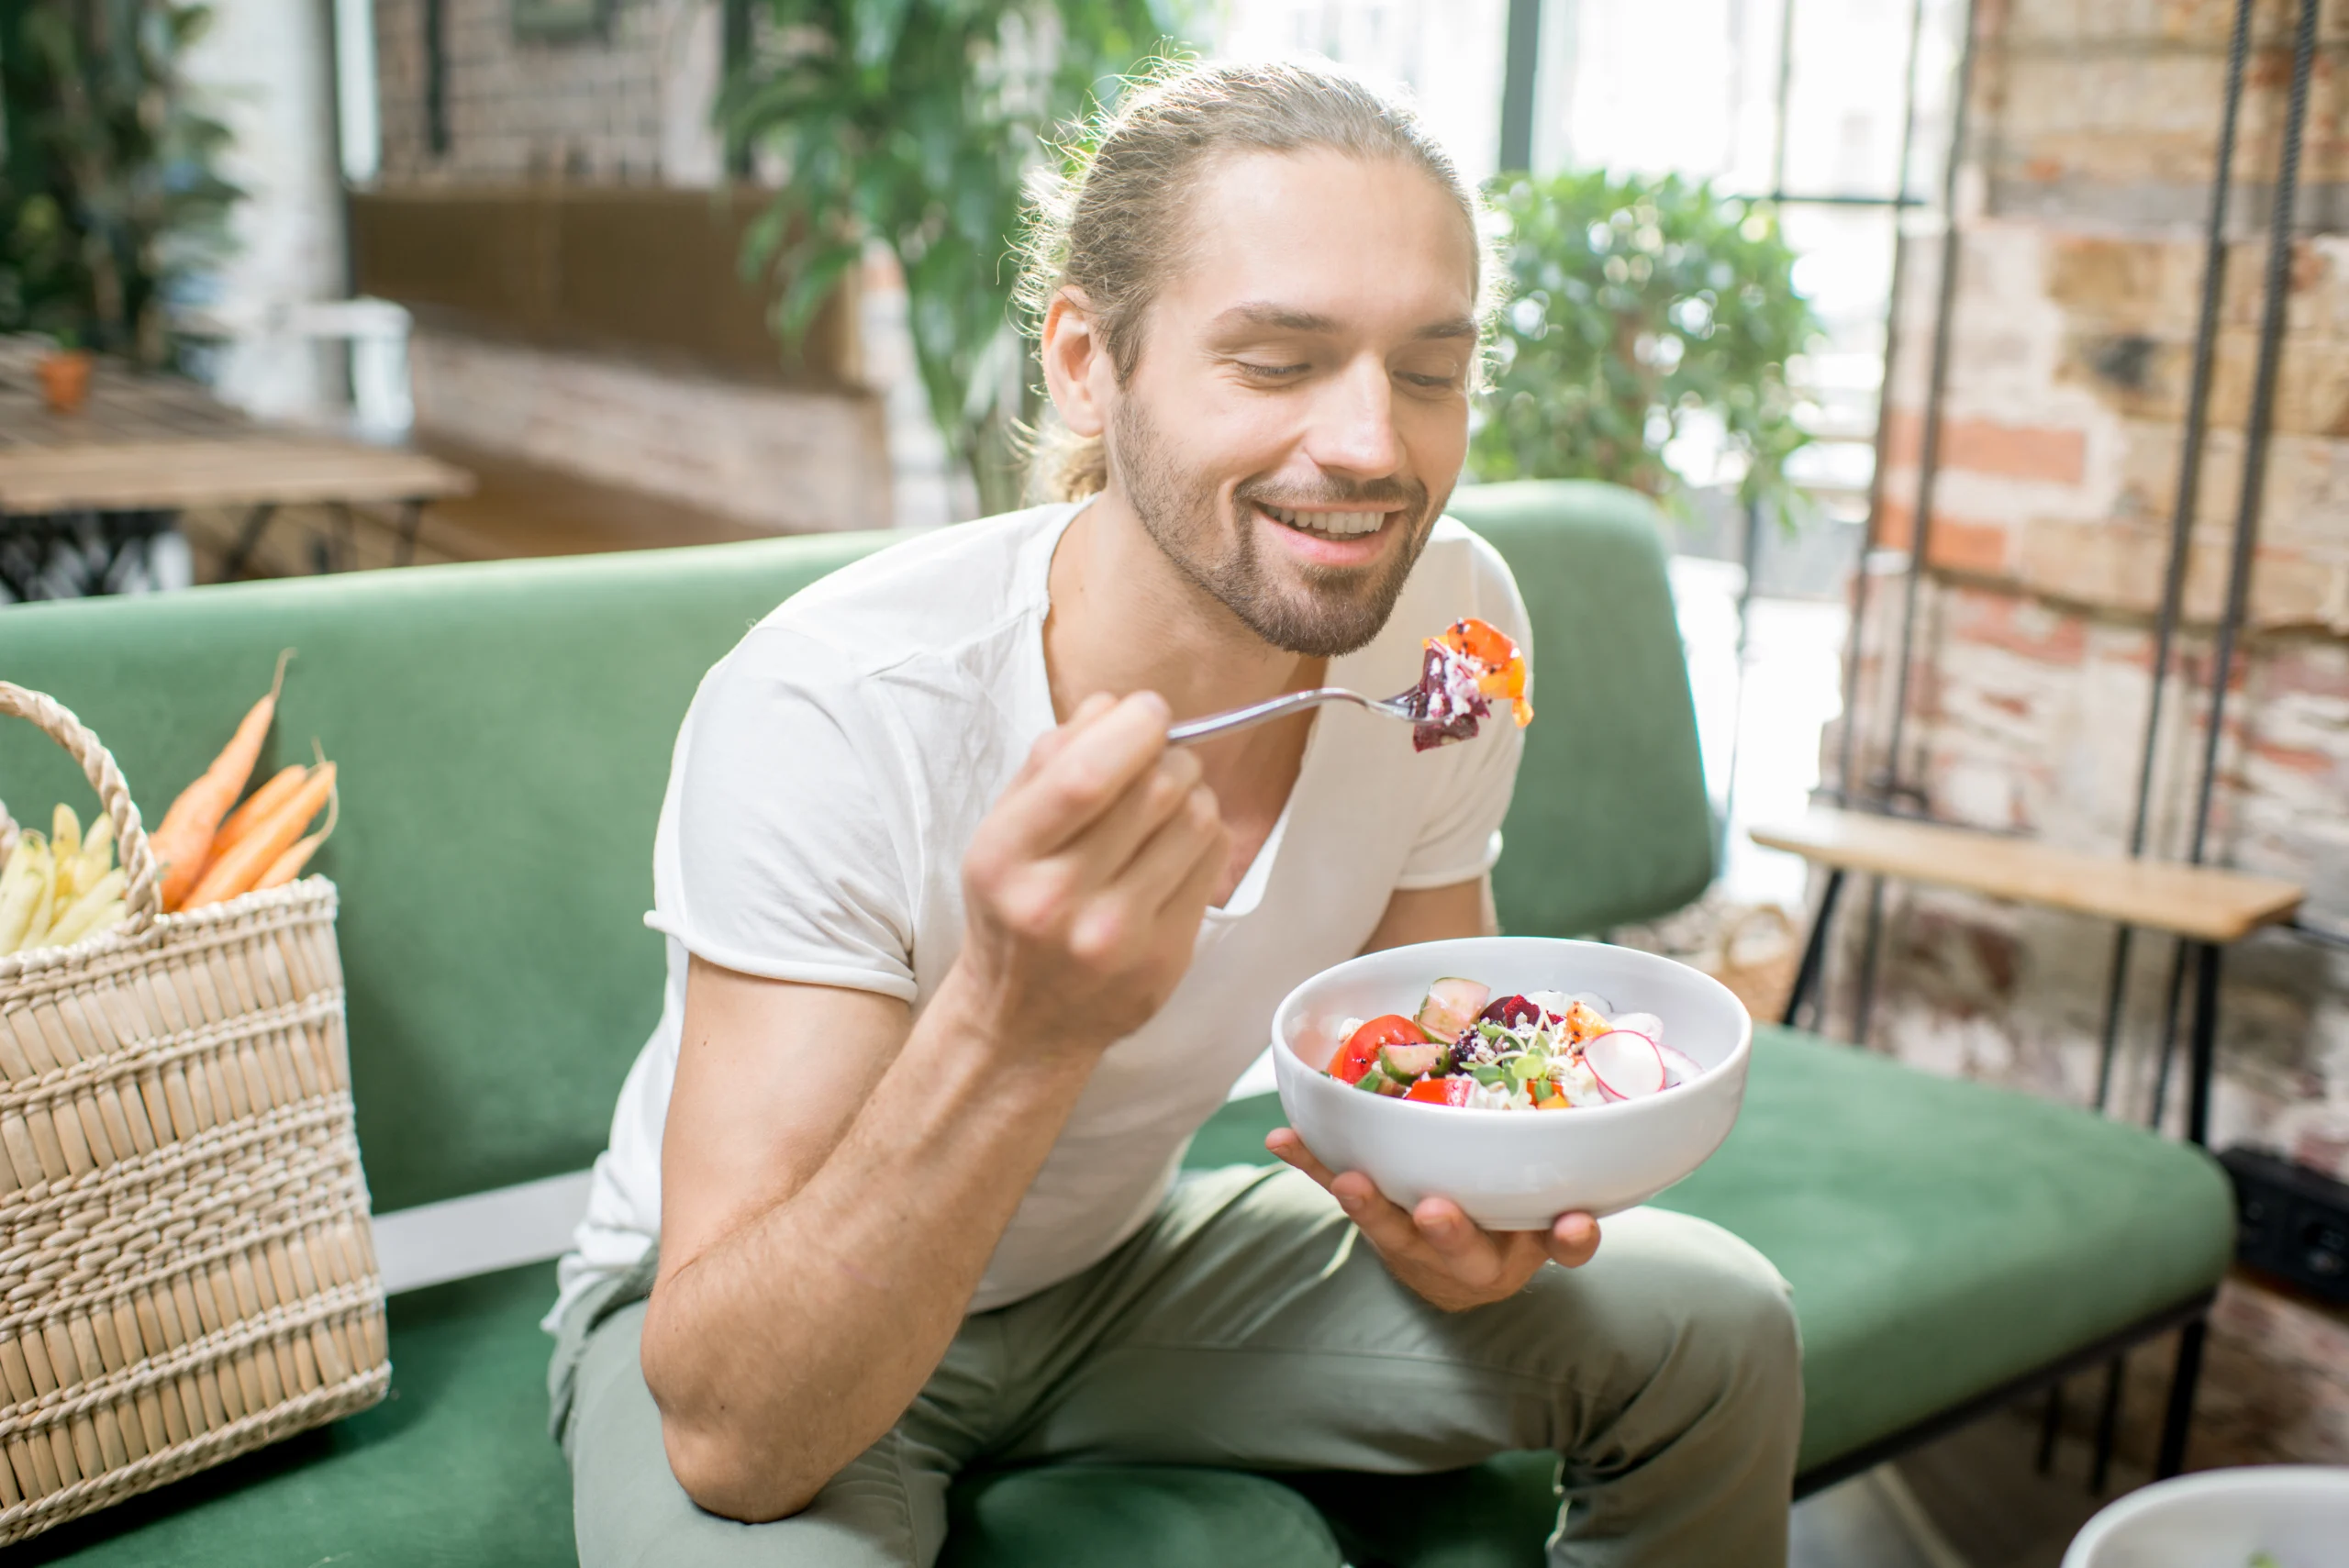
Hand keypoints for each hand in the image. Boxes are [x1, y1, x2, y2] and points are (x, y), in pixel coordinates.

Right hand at [954, 691, 1229, 1063]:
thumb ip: (1049, 762)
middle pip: (1155, 790)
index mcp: (1006, 858)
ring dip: (1192, 792)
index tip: (1148, 711)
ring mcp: (1118, 937)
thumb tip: (1114, 706)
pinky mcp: (1165, 959)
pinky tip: (1175, 847)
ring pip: (1196, 820)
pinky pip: (1213, 862)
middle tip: (1159, 757)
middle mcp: (1059, 901)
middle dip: (1169, 754)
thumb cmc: (1013, 910)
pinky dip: (1204, 835)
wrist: (1022, 1023)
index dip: (1133, 728)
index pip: (1086, 776)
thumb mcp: (1003, 832)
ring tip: (1165, 805)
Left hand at [1267, 1127, 1600, 1311]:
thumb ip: (1567, 1197)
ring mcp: (1416, 1245)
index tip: (1573, 1222)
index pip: (1559, 1248)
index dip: (1568, 1239)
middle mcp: (1472, 1257)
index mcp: (1525, 1248)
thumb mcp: (1544, 1218)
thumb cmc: (1509, 1227)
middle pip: (1464, 1252)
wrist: (1451, 1275)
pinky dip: (1311, 1163)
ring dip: (1369, 1207)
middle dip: (1450, 1232)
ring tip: (1349, 1181)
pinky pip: (1339, 1189)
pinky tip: (1282, 1137)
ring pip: (1393, 1233)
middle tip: (1436, 1210)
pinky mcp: (1375, 1224)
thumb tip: (1602, 1147)